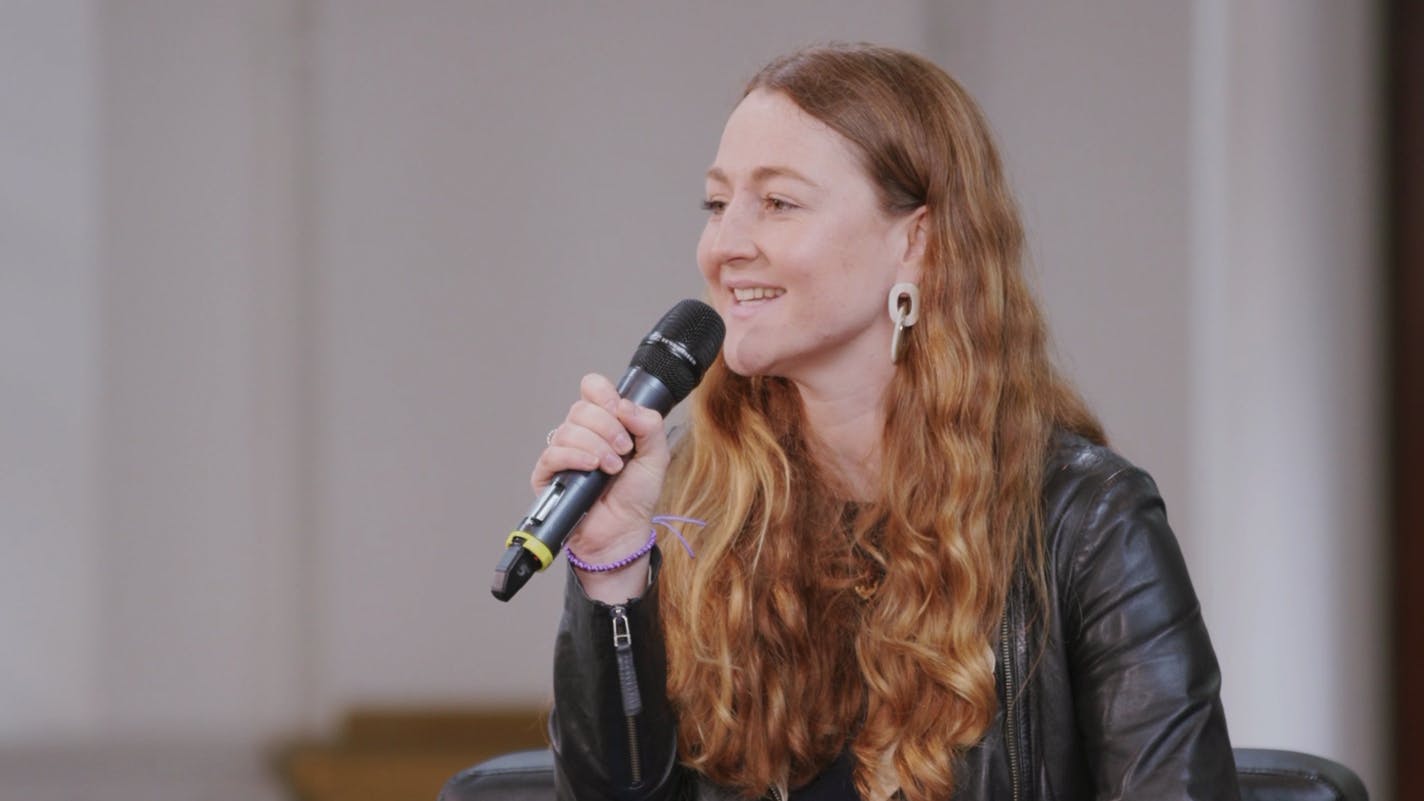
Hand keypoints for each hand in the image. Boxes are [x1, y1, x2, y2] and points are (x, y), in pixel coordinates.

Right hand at [532, 373, 669, 599]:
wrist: (624, 531)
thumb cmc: (635, 496)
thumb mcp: (656, 455)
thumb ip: (649, 425)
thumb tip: (626, 405)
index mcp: (605, 423)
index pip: (592, 389)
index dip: (604, 394)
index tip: (620, 411)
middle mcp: (581, 434)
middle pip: (581, 408)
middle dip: (608, 427)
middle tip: (624, 450)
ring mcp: (563, 453)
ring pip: (568, 429)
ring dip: (596, 446)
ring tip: (612, 468)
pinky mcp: (548, 474)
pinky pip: (553, 453)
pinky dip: (575, 457)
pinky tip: (592, 468)